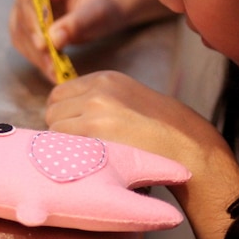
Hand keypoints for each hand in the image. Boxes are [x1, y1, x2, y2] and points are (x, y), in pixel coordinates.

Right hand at [9, 0, 131, 82]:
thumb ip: (76, 23)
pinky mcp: (22, 17)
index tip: (43, 45)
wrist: (103, 7)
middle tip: (50, 66)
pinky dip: (33, 55)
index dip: (34, 19)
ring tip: (53, 72)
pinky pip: (21, 37)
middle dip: (35, 41)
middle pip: (23, 11)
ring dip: (34, 53)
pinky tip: (49, 68)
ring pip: (19, 28)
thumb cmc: (104, 5)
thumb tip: (54, 40)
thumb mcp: (97, 12)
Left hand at [46, 70, 227, 168]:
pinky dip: (68, 153)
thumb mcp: (128, 99)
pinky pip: (61, 142)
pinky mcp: (96, 130)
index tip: (75, 131)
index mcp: (105, 78)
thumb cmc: (158, 131)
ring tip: (89, 154)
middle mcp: (98, 89)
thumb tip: (61, 112)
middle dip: (60, 127)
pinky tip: (89, 160)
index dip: (63, 115)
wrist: (187, 146)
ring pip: (54, 126)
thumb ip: (97, 99)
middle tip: (81, 146)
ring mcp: (95, 108)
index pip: (59, 94)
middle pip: (51, 109)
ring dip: (64, 143)